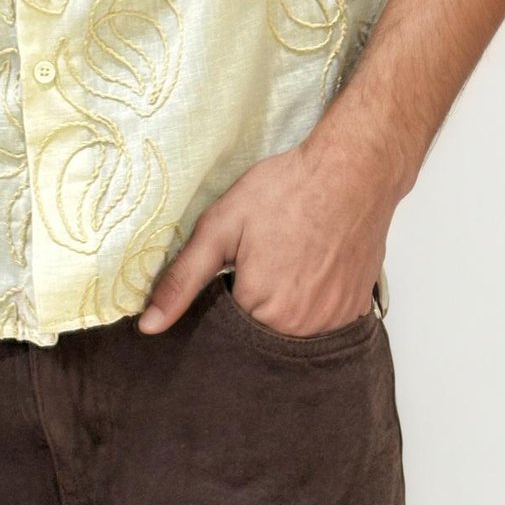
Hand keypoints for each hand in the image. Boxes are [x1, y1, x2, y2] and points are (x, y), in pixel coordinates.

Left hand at [137, 133, 397, 335]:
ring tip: (283, 263)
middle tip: (259, 261)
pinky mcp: (356, 310)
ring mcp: (334, 321)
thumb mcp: (220, 225)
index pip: (226, 331)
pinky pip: (322, 324)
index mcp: (263, 311)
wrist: (351, 169)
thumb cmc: (285, 190)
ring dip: (282, 309)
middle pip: (260, 335)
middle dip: (251, 307)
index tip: (228, 272)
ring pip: (291, 332)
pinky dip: (312, 305)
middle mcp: (302, 329)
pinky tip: (309, 270)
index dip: (220, 301)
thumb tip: (149, 327)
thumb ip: (183, 279)